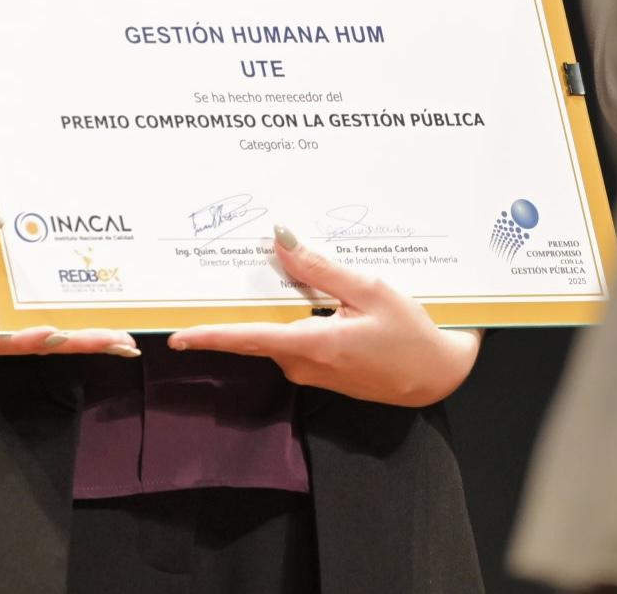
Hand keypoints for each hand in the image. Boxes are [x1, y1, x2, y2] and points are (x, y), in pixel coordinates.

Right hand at [0, 180, 138, 360]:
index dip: (25, 340)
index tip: (57, 332)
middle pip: (29, 339)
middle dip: (74, 341)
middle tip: (121, 339)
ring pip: (39, 327)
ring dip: (80, 332)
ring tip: (124, 335)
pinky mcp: (6, 286)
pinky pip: (39, 304)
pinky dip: (70, 309)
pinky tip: (101, 302)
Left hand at [167, 227, 480, 405]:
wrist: (439, 375)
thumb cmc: (412, 333)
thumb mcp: (371, 290)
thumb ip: (322, 269)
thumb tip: (280, 241)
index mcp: (313, 344)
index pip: (247, 338)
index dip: (209, 335)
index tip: (176, 334)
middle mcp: (304, 363)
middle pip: (257, 330)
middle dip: (237, 305)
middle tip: (219, 271)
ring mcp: (312, 371)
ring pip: (276, 333)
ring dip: (270, 307)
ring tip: (272, 267)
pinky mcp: (322, 370)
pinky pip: (293, 339)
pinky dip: (291, 317)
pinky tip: (306, 292)